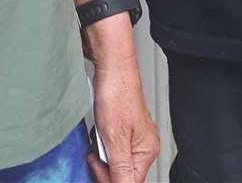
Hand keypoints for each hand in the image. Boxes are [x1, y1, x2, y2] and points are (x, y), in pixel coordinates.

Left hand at [87, 52, 158, 182]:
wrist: (112, 69)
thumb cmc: (117, 95)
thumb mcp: (115, 139)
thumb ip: (120, 170)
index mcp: (147, 151)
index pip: (129, 182)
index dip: (108, 179)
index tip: (95, 168)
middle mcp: (144, 145)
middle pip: (123, 173)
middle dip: (105, 167)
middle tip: (95, 154)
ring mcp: (135, 137)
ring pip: (116, 160)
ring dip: (103, 155)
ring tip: (98, 139)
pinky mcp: (125, 129)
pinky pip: (113, 147)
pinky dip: (103, 144)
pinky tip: (100, 133)